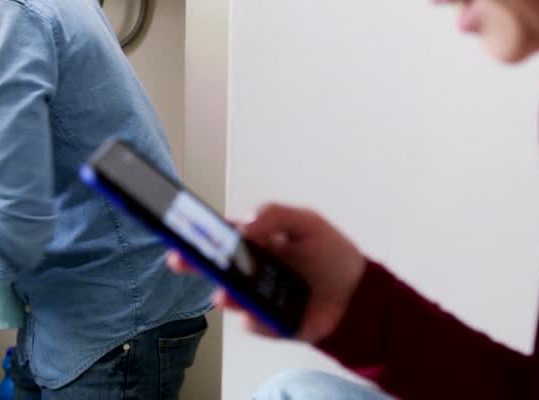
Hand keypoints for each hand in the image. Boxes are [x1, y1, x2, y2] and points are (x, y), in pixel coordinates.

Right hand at [166, 203, 366, 343]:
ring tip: (223, 292)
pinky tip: (258, 315)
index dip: (200, 232)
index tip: (183, 228)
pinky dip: (253, 319)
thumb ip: (275, 215)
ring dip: (223, 294)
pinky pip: (253, 323)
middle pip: (215, 267)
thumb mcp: (308, 223)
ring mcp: (258, 297)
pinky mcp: (270, 323)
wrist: (359, 294)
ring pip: (230, 297)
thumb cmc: (332, 255)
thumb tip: (244, 224)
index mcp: (257, 242)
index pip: (222, 236)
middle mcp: (252, 270)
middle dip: (193, 262)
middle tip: (179, 259)